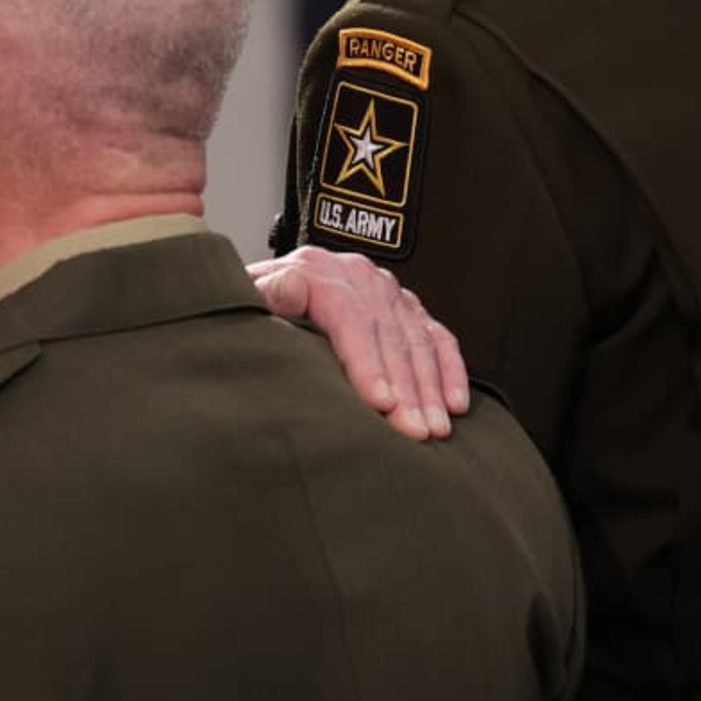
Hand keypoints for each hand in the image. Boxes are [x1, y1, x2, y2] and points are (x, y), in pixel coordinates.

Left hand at [248, 247, 468, 439]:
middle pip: (388, 334)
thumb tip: (290, 289)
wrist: (264, 297)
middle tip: (414, 430)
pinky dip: (449, 371)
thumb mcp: (246, 300)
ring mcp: (385, 290)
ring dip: (430, 388)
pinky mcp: (406, 307)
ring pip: (417, 340)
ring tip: (434, 429)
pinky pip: (437, 338)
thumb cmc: (255, 310)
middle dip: (406, 388)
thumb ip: (266, 294)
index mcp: (316, 270)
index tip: (381, 402)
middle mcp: (356, 275)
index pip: (350, 317)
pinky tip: (454, 403)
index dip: (367, 362)